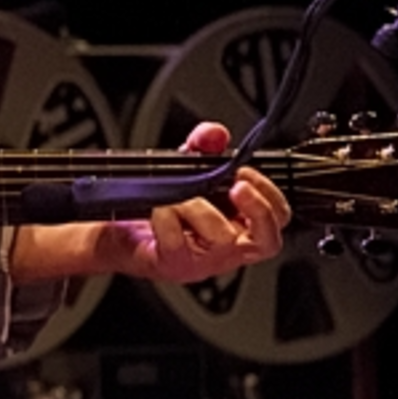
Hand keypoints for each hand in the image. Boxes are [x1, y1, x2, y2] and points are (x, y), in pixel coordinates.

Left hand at [9, 121, 291, 283]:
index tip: (246, 172)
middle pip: (267, 241)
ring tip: (181, 196)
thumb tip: (214, 133)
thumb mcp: (186, 169)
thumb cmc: (162, 206)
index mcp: (239, 227)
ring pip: (222, 238)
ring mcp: (203, 262)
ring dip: (200, 207)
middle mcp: (228, 250)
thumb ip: (202, 146)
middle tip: (236, 187)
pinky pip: (177, 242)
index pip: (278, 220)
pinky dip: (167, 218)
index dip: (270, 196)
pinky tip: (159, 207)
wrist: (119, 232)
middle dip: (257, 209)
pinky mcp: (174, 265)